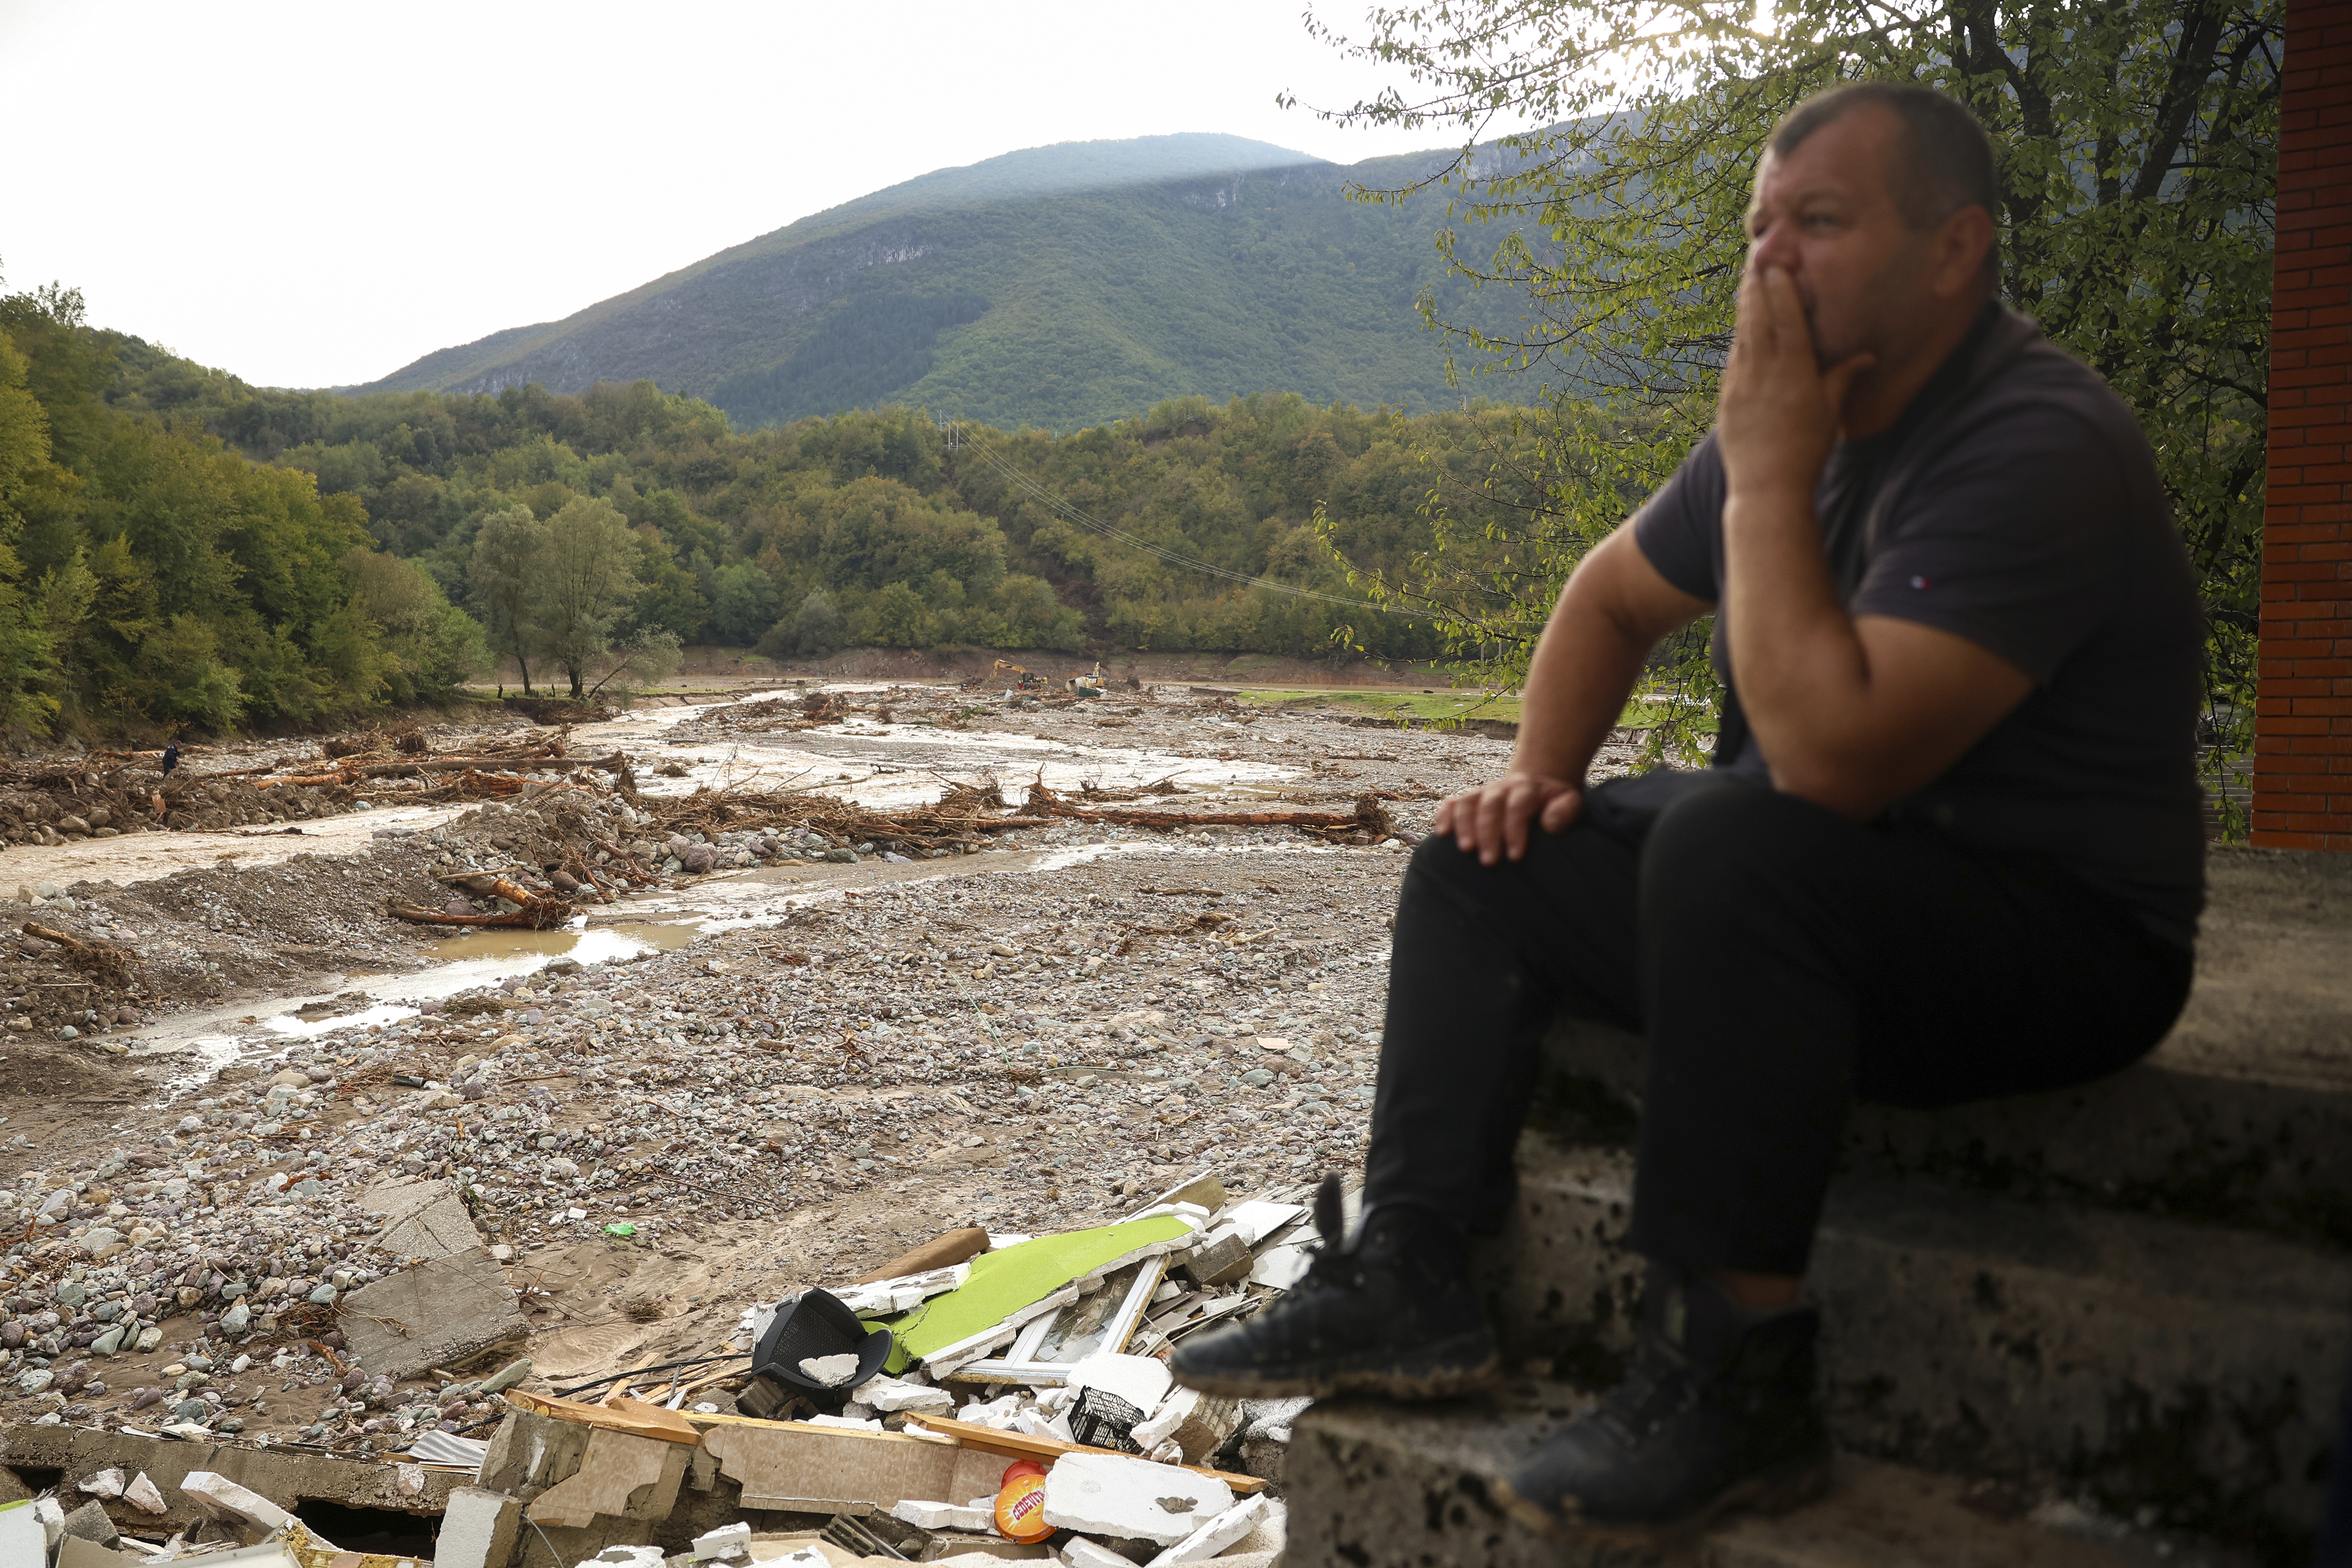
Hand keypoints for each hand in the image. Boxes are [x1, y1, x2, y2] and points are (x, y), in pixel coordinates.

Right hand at [1432, 773, 1583, 864]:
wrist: (1538, 786)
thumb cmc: (1556, 805)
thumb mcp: (1572, 803)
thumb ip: (1567, 811)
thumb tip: (1549, 824)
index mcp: (1529, 789)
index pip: (1519, 805)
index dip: (1515, 829)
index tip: (1515, 856)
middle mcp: (1503, 788)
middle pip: (1491, 804)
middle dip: (1488, 832)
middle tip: (1489, 862)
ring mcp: (1483, 792)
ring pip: (1468, 802)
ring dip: (1464, 825)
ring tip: (1465, 850)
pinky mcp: (1469, 800)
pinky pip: (1451, 803)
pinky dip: (1443, 815)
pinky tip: (1441, 834)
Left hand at [1715, 264, 1873, 499]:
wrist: (1766, 489)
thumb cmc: (1807, 451)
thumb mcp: (1830, 413)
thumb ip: (1843, 378)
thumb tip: (1867, 356)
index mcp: (1794, 372)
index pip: (1787, 320)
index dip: (1781, 290)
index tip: (1778, 267)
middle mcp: (1764, 373)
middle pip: (1759, 320)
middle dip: (1758, 288)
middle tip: (1757, 261)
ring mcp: (1740, 385)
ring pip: (1743, 336)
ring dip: (1745, 307)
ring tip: (1747, 283)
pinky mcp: (1726, 399)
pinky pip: (1733, 360)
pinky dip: (1738, 339)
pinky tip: (1741, 327)